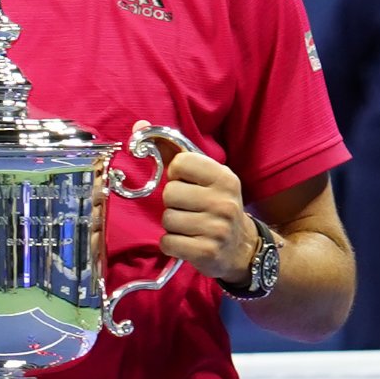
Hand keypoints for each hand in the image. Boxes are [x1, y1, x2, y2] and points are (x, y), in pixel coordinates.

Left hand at [155, 145, 255, 276]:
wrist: (240, 247)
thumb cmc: (214, 205)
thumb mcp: (203, 177)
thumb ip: (171, 151)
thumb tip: (139, 126)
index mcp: (223, 177)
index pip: (179, 163)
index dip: (175, 174)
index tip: (186, 183)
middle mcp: (223, 201)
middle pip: (169, 193)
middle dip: (172, 203)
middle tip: (188, 209)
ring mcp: (217, 228)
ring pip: (167, 219)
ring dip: (172, 225)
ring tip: (189, 226)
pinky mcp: (207, 252)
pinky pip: (168, 242)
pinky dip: (171, 244)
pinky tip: (187, 242)